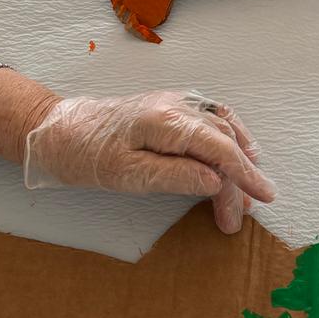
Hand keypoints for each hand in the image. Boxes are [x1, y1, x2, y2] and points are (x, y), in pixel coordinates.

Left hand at [22, 89, 275, 230]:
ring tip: (249, 184)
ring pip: (221, 127)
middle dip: (238, 178)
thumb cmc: (85, 154)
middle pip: (223, 142)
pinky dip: (227, 136)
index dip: (245, 175)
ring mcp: (174, 103)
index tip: (262, 197)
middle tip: (239, 214)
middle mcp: (176, 105)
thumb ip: (175, 175)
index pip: (220, 150)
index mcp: (167, 121)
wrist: (56, 130)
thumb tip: (215, 180)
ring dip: (238, 156)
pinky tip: (235, 149)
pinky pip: (209, 118)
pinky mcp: (168, 107)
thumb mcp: (127, 175)